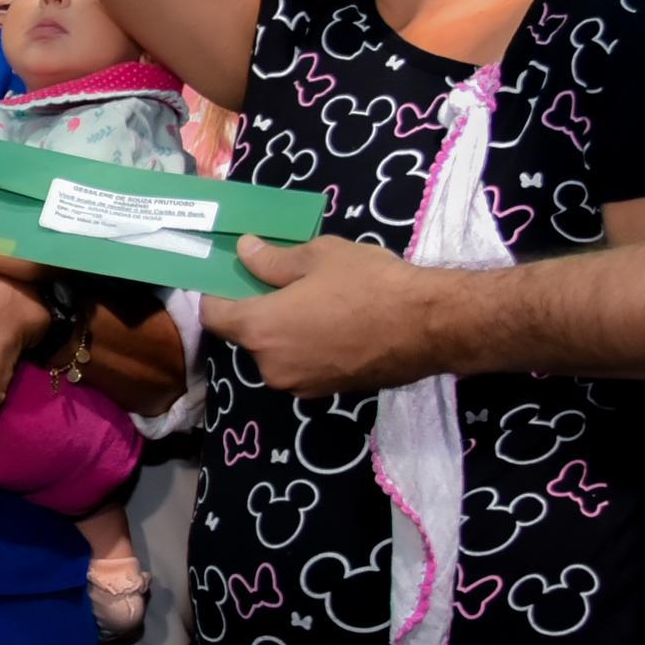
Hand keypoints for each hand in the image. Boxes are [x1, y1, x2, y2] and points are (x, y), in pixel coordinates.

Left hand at [205, 235, 447, 395]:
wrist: (429, 326)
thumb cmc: (370, 284)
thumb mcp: (319, 256)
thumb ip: (273, 260)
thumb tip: (245, 251)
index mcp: (260, 330)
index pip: (214, 315)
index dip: (218, 294)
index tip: (234, 278)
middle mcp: (271, 366)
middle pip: (247, 335)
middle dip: (259, 311)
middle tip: (285, 285)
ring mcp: (300, 385)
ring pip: (276, 353)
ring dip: (286, 332)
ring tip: (318, 304)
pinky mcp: (327, 393)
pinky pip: (303, 366)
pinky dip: (308, 348)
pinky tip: (336, 326)